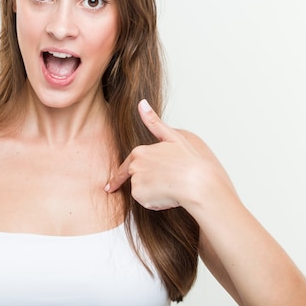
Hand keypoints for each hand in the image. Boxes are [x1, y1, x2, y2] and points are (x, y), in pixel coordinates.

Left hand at [105, 99, 229, 211]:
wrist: (196, 182)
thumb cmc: (188, 160)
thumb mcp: (172, 137)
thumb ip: (153, 122)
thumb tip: (141, 103)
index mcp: (140, 152)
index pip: (126, 167)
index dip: (118, 178)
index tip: (109, 186)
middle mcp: (134, 167)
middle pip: (137, 181)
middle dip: (149, 185)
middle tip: (168, 182)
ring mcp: (136, 182)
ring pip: (142, 193)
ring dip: (153, 194)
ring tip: (171, 187)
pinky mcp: (140, 196)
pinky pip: (146, 203)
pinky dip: (156, 203)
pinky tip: (169, 196)